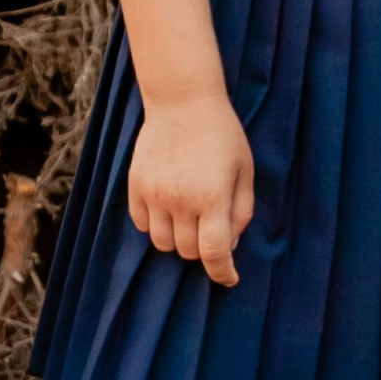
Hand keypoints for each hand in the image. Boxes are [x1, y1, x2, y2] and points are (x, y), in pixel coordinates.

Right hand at [128, 94, 256, 286]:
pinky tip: (168, 208)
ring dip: (178, 240)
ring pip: (162, 243)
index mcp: (212, 197)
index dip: (223, 273)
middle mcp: (180, 200)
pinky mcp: (136, 185)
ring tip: (189, 219)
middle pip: (188, 252)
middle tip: (211, 229)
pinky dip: (156, 225)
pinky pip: (142, 224)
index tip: (229, 278)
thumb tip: (229, 246)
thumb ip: (241, 211)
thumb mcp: (244, 170)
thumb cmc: (221, 134)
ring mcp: (154, 193)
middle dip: (203, 249)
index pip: (214, 253)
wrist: (182, 101)